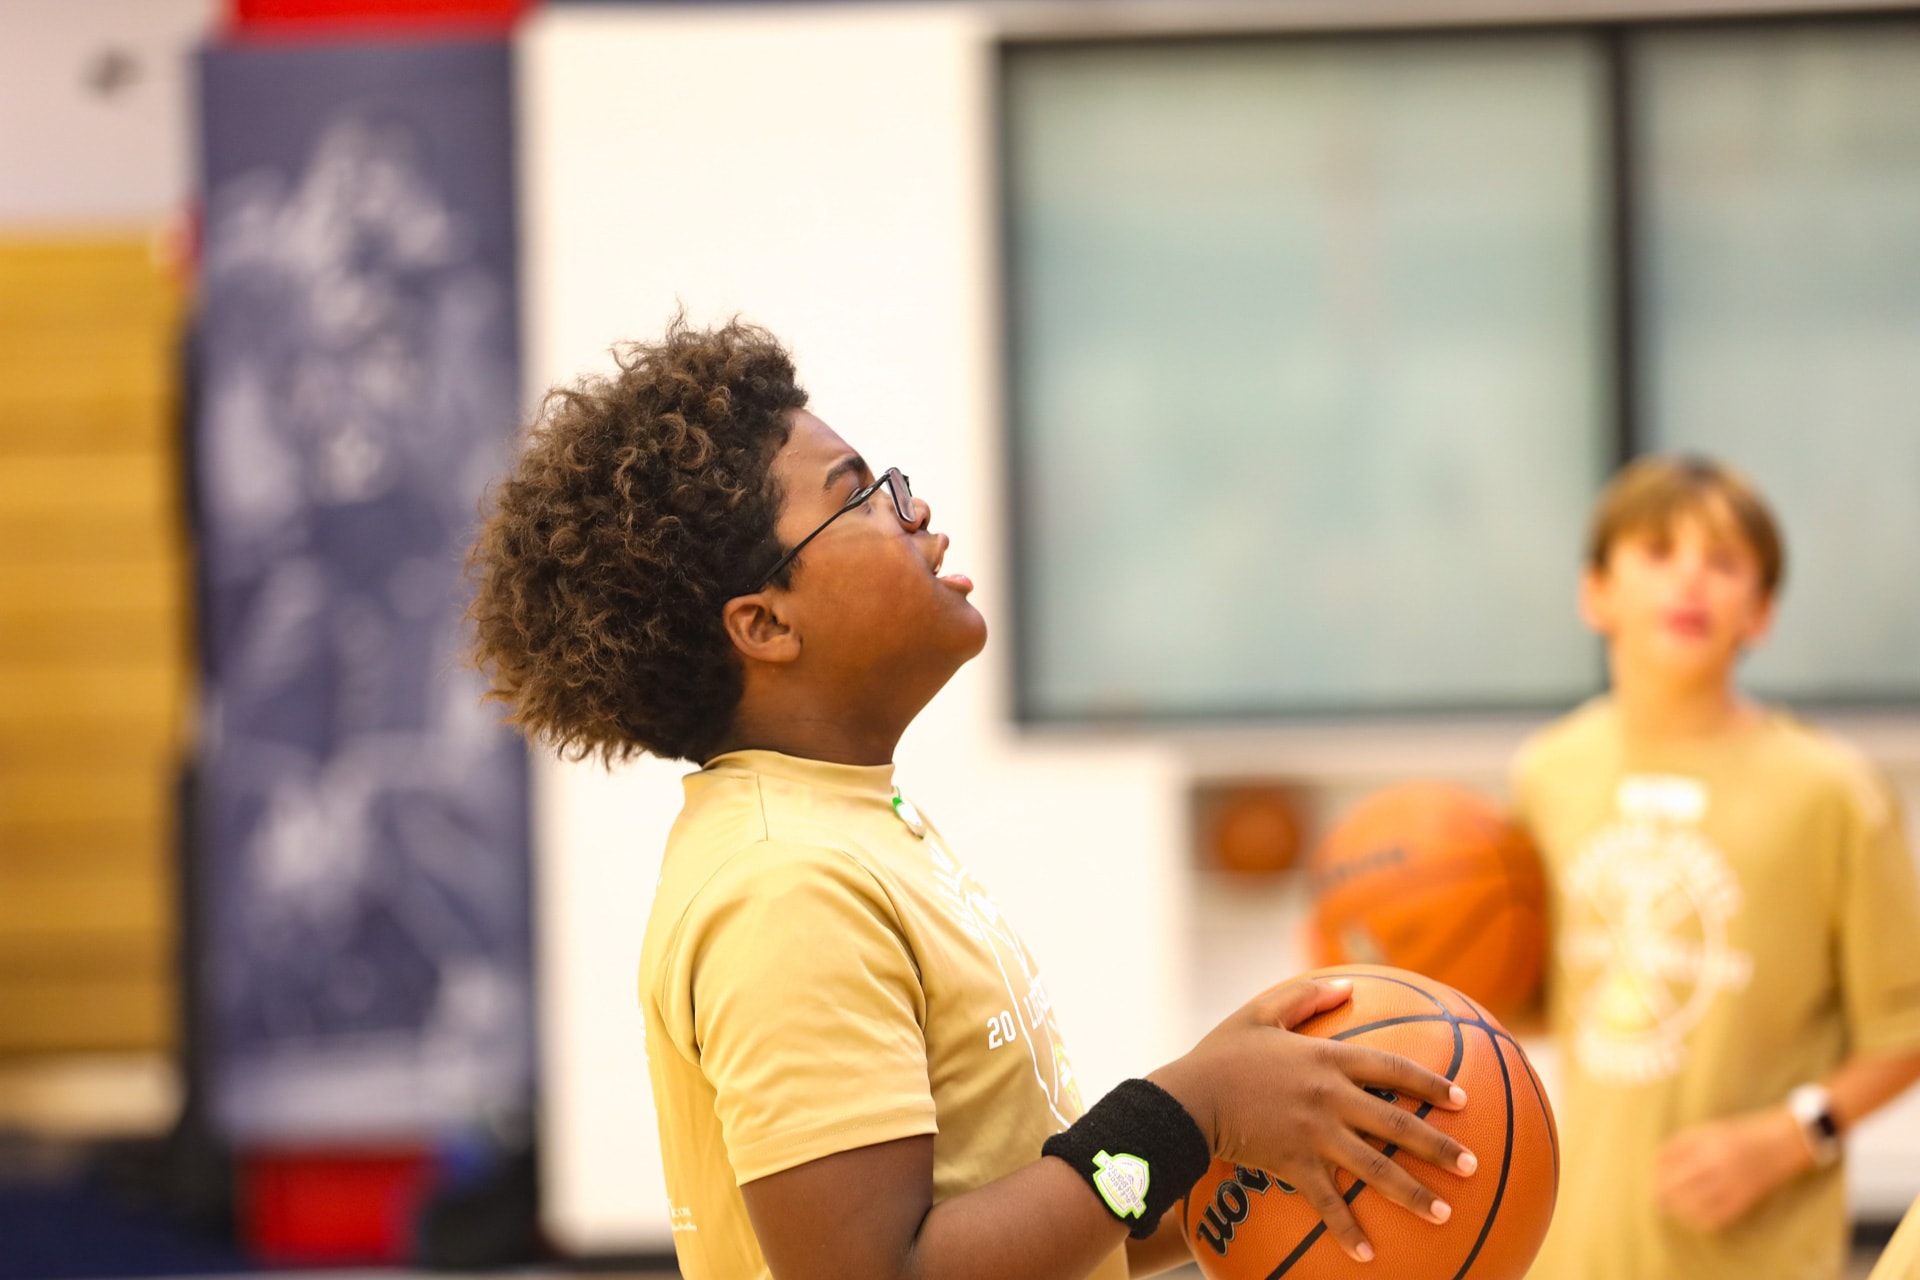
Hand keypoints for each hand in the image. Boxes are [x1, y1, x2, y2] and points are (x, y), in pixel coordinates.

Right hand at [1150, 977, 1474, 1264]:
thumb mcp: (1261, 1012)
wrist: (1188, 1097)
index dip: (1430, 1084)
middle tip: (1472, 1165)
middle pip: (1397, 1124)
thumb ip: (1304, 997)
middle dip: (1439, 1146)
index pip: (1392, 1069)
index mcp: (1326, 1057)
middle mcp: (1329, 1097)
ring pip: (1374, 1167)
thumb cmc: (1222, 1052)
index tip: (1462, 1100)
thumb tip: (1346, 987)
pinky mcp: (1293, 1164)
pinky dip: (1348, 1228)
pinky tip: (1367, 1254)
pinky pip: (1327, 1202)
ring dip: (1412, 1192)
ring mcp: (1314, 1133)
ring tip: (1444, 1213)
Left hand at [1654, 1107, 1813, 1232]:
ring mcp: (1732, 1181)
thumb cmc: (1744, 1134)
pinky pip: (1717, 1215)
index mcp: (1706, 1141)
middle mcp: (1717, 1161)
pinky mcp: (1745, 1198)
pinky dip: (1701, 1219)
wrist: (1785, 1141)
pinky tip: (1693, 1218)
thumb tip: (1658, 1161)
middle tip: (1656, 1197)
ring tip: (1671, 1208)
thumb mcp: (1711, 1130)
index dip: (1657, 1171)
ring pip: (1693, 1202)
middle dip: (1661, 1192)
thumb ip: (1685, 1143)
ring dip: (1678, 1207)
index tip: (1653, 1177)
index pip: (1669, 1159)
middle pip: (1676, 1182)